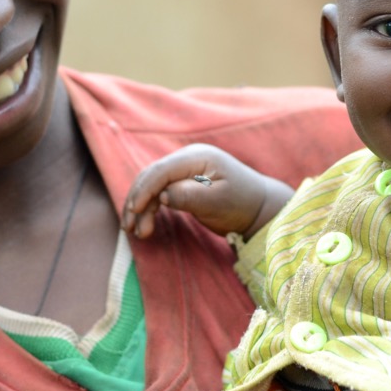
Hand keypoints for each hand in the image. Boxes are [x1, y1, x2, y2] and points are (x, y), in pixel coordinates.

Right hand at [123, 143, 292, 239]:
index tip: (135, 212)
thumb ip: (191, 196)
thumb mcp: (219, 201)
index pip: (162, 170)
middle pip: (151, 176)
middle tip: (131, 228)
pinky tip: (146, 225)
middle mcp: (187, 159)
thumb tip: (162, 195)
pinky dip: (150, 208)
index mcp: (197, 157)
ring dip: (141, 208)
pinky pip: (159, 192)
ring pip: (152, 185)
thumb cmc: (242, 203)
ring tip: (138, 233)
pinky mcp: (182, 182)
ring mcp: (184, 170)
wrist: (259, 206)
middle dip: (137, 201)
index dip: (144, 190)